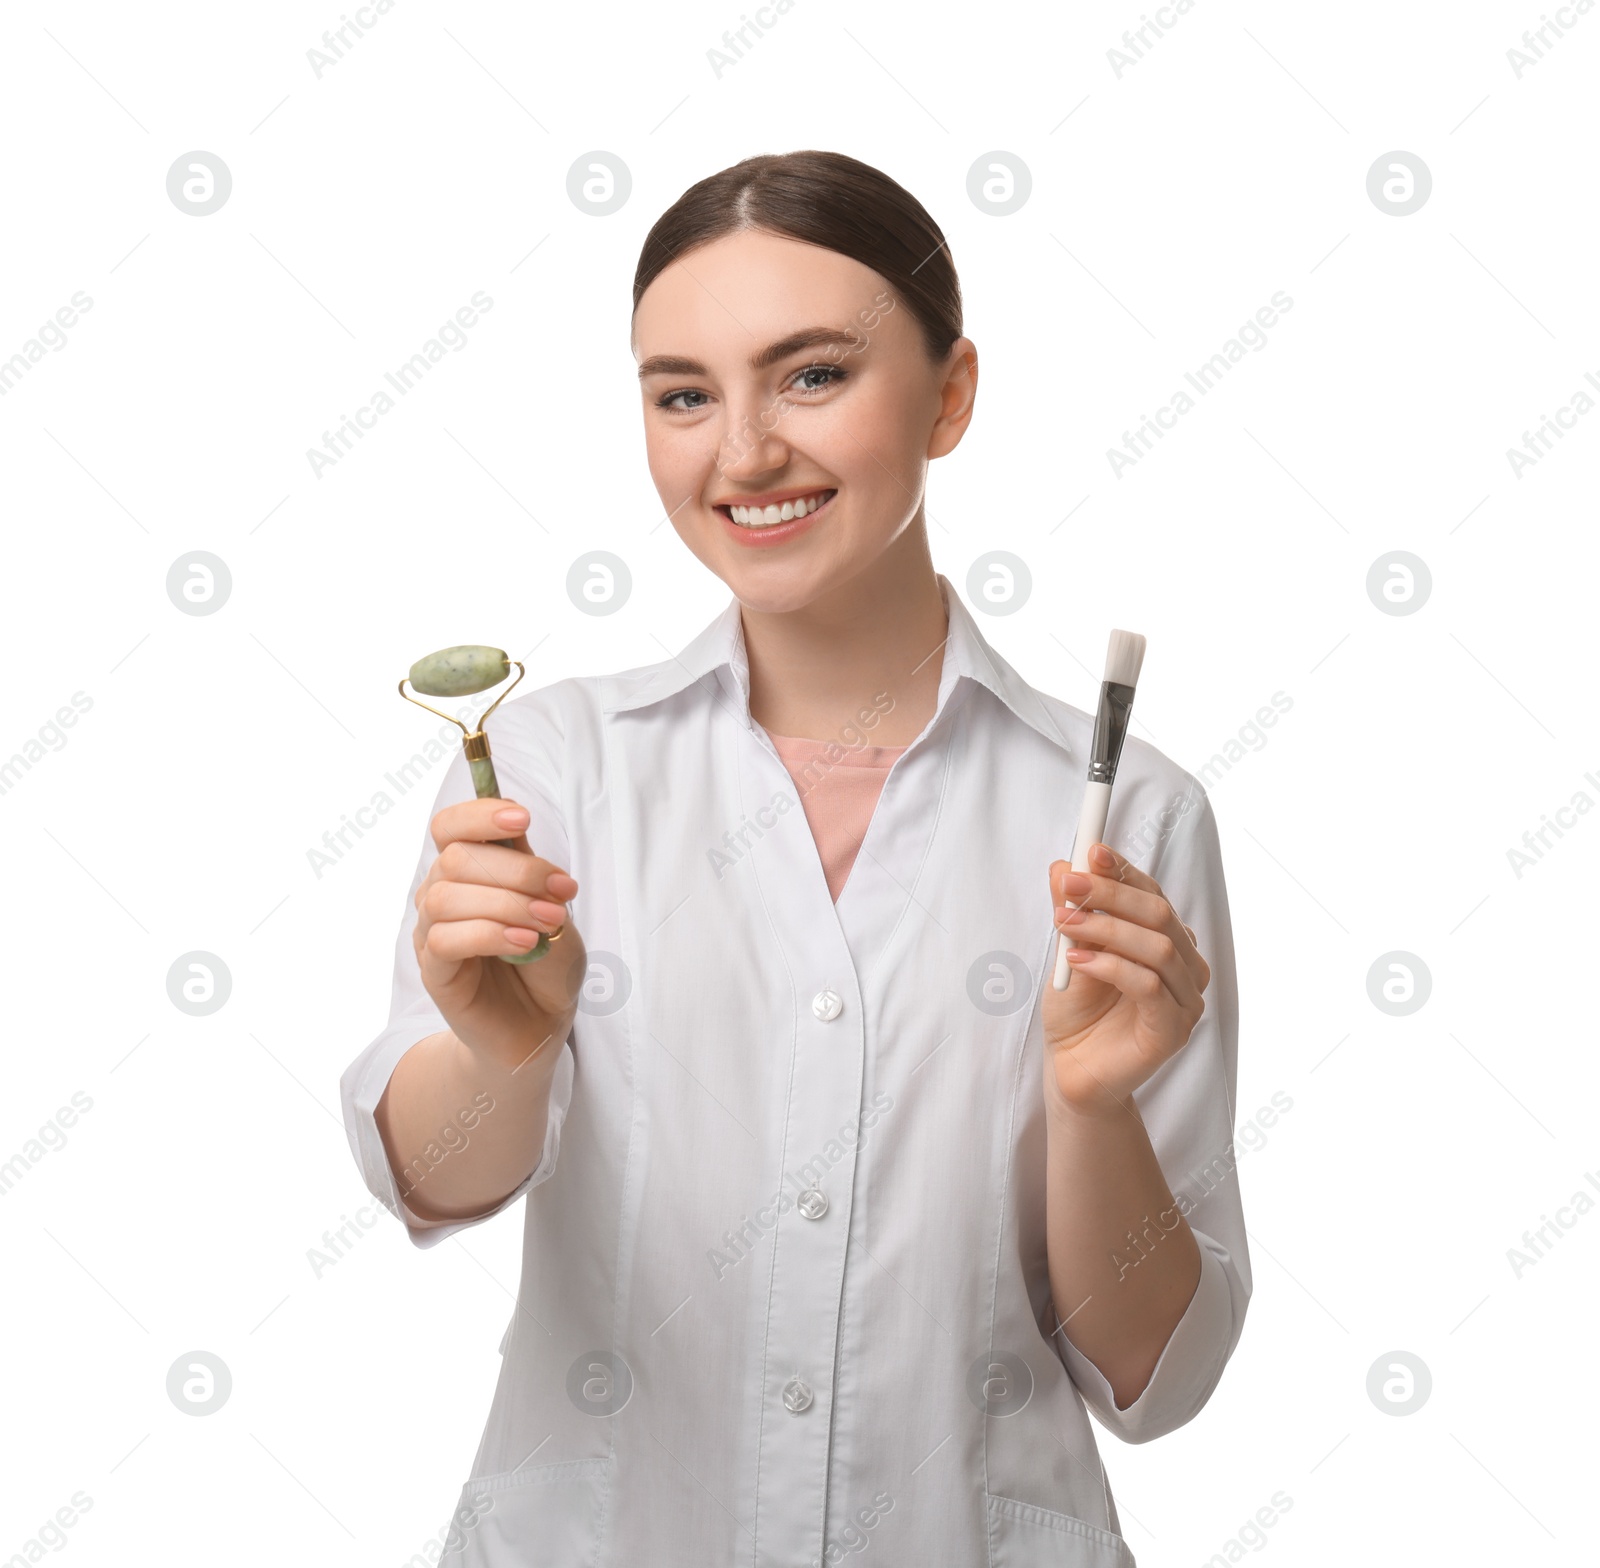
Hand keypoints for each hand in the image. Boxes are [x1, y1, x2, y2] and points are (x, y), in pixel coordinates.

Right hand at [412, 797, 588, 1072]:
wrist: (541, 1023)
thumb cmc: (547, 963)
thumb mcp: (553, 908)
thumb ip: (532, 874)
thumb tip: (517, 839)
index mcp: (469, 870)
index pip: (450, 826)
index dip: (479, 814)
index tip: (522, 818)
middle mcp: (442, 894)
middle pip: (456, 858)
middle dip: (517, 870)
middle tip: (563, 893)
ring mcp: (433, 933)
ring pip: (447, 897)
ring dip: (507, 903)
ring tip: (548, 923)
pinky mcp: (434, 971)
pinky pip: (446, 940)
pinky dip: (490, 935)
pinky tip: (526, 944)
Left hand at [1044, 841, 1210, 1116]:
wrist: (1072, 1071)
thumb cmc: (1077, 1012)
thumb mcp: (1068, 951)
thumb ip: (1072, 912)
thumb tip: (1062, 866)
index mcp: (1166, 941)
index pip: (1152, 894)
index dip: (1123, 870)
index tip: (1090, 850)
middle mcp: (1184, 966)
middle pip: (1158, 914)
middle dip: (1110, 893)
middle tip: (1067, 884)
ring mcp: (1184, 1000)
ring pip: (1156, 946)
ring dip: (1105, 928)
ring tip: (1063, 923)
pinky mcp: (1172, 1030)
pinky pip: (1149, 986)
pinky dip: (1110, 965)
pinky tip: (1076, 960)